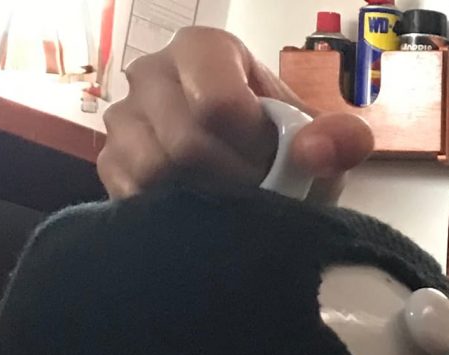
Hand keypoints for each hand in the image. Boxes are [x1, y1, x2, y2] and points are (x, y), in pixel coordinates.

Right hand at [98, 27, 373, 199]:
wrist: (262, 183)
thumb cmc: (288, 151)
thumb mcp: (325, 144)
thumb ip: (339, 138)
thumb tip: (315, 152)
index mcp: (204, 49)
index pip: (218, 104)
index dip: (252, 147)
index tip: (272, 160)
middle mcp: (152, 72)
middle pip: (186, 144)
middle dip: (233, 179)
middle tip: (258, 188)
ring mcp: (124, 116)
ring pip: (155, 171)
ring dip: (203, 198)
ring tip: (231, 197)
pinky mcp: (109, 160)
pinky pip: (133, 193)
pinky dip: (173, 211)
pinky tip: (199, 207)